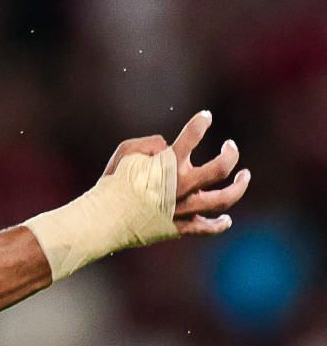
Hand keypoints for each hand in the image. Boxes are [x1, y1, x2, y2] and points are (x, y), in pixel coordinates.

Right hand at [103, 110, 249, 234]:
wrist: (103, 220)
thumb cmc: (112, 183)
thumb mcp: (124, 152)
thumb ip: (148, 143)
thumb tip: (166, 146)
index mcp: (168, 164)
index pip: (193, 134)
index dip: (201, 121)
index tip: (205, 117)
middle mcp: (181, 185)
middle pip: (221, 166)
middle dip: (231, 154)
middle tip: (231, 146)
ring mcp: (183, 208)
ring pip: (224, 198)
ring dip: (239, 186)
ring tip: (244, 176)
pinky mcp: (179, 227)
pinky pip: (206, 228)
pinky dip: (219, 224)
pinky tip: (226, 219)